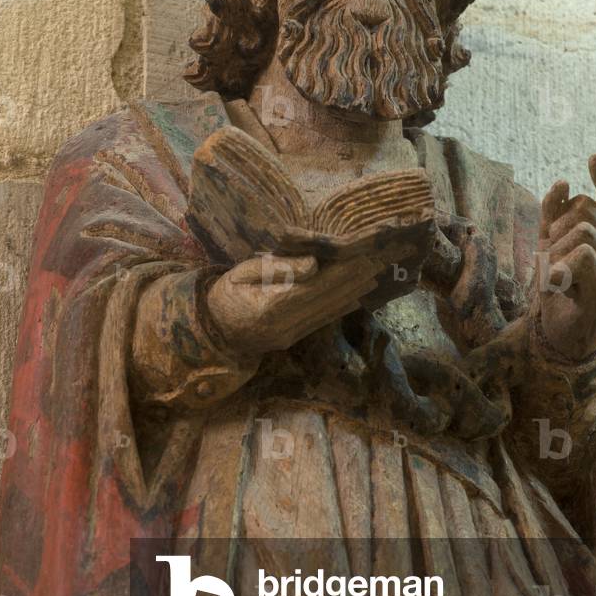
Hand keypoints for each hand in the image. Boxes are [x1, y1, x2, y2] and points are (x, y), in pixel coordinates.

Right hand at [207, 253, 379, 353]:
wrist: (212, 331)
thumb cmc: (225, 295)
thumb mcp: (242, 274)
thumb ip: (278, 269)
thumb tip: (314, 265)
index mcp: (272, 306)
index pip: (316, 286)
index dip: (343, 272)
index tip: (365, 257)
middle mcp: (287, 325)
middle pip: (329, 299)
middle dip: (357, 278)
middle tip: (383, 260)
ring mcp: (291, 335)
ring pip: (330, 310)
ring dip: (355, 291)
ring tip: (378, 274)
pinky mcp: (293, 338)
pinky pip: (322, 320)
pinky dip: (342, 306)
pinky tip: (358, 296)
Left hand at [537, 154, 595, 360]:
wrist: (561, 336)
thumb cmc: (557, 290)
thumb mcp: (548, 246)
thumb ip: (552, 215)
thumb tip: (562, 183)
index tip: (594, 157)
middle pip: (583, 211)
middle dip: (555, 230)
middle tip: (552, 262)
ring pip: (582, 232)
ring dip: (556, 253)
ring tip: (557, 279)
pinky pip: (585, 258)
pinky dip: (562, 267)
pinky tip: (558, 284)